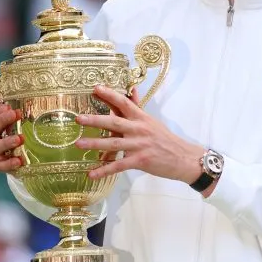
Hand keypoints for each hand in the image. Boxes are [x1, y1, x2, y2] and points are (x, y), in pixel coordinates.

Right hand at [0, 100, 22, 172]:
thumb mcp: (12, 116)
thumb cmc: (12, 131)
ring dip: (7, 142)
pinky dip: (9, 163)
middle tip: (16, 114)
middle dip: (2, 120)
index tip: (7, 106)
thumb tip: (0, 79)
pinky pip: (0, 165)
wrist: (16, 155)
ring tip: (20, 138)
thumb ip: (8, 101)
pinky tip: (19, 160)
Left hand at [75, 84, 203, 182]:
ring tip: (79, 143)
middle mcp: (139, 130)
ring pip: (114, 144)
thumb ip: (138, 108)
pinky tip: (92, 173)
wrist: (183, 158)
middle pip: (115, 123)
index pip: (125, 103)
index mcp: (142, 118)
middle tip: (78, 118)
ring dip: (95, 144)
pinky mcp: (140, 161)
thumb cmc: (165, 139)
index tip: (96, 88)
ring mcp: (139, 146)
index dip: (110, 95)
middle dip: (95, 120)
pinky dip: (104, 170)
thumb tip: (131, 89)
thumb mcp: (152, 122)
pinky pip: (119, 166)